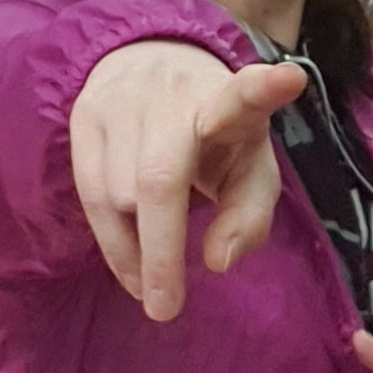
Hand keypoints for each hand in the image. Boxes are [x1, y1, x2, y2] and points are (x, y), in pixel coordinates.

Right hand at [69, 41, 306, 320]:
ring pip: (116, 193)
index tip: (289, 79)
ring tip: (156, 278)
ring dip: (136, 247)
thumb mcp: (250, 167)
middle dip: (161, 248)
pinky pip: (88, 195)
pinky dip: (111, 242)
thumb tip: (218, 262)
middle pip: (159, 177)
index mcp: (229, 101)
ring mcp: (121, 102)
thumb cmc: (216, 136)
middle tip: (165, 307)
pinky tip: (132, 271)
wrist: (150, 65)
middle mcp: (172, 96)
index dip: (264, 89)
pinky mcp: (83, 117)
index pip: (246, 94)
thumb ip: (249, 216)